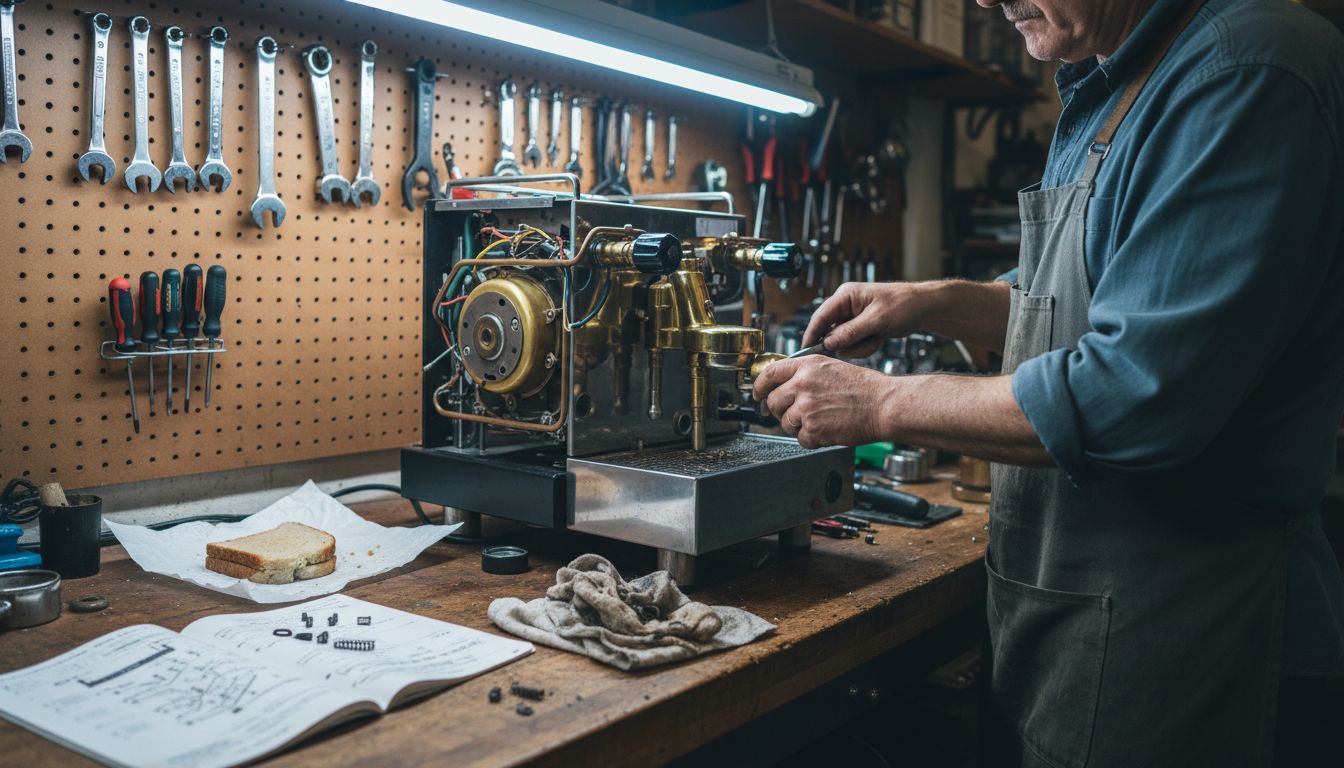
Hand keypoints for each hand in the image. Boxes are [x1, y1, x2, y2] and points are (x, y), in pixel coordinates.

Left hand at [751, 356, 893, 448]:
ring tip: (819, 421)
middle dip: (781, 410)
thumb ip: (806, 373)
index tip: (757, 394)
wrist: (883, 405)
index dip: (759, 386)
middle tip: (795, 413)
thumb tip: (785, 384)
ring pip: (785, 422)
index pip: (769, 374)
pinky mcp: (814, 429)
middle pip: (773, 401)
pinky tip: (826, 429)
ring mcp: (807, 408)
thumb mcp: (832, 367)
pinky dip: (811, 439)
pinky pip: (800, 438)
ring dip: (798, 426)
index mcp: (807, 366)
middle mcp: (803, 385)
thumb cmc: (864, 388)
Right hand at [803, 282, 932, 356]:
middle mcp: (845, 306)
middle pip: (830, 332)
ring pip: (843, 341)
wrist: (923, 308)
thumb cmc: (902, 305)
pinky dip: (866, 346)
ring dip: (859, 346)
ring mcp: (852, 317)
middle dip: (847, 343)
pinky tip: (879, 339)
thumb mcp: (876, 320)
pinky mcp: (860, 327)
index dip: (812, 334)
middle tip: (864, 344)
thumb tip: (826, 344)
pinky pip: (854, 344)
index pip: (821, 316)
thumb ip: (850, 332)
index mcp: (845, 296)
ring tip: (877, 339)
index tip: (807, 352)